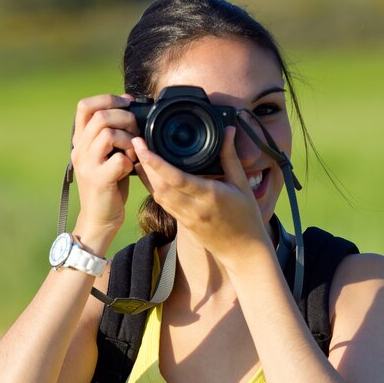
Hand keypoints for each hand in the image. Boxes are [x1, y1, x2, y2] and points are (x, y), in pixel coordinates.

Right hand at [70, 94, 138, 250]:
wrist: (100, 219)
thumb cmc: (109, 187)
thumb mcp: (106, 157)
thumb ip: (112, 136)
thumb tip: (129, 109)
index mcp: (80, 142)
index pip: (84, 106)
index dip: (107, 99)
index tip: (127, 104)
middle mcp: (79, 150)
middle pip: (99, 116)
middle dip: (125, 118)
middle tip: (136, 131)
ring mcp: (87, 165)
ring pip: (107, 133)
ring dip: (128, 139)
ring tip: (133, 151)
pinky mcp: (99, 180)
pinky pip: (119, 159)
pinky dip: (131, 160)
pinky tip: (132, 168)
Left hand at [132, 127, 270, 266]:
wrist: (244, 252)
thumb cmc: (247, 218)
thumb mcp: (242, 185)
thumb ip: (231, 157)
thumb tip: (229, 130)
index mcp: (209, 195)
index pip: (176, 177)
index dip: (155, 162)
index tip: (142, 145)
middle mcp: (194, 208)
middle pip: (160, 186)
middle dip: (144, 164)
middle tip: (136, 142)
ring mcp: (187, 218)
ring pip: (158, 196)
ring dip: (145, 176)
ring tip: (138, 155)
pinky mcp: (183, 224)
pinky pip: (164, 204)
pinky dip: (154, 188)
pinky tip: (149, 175)